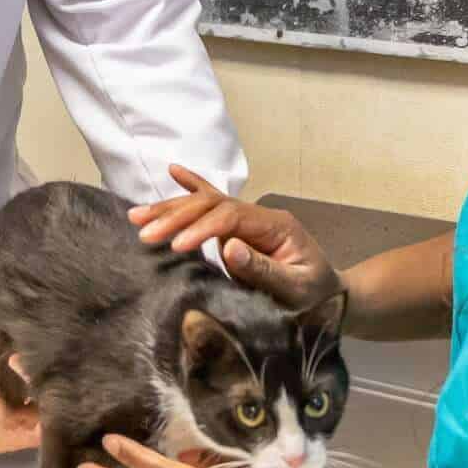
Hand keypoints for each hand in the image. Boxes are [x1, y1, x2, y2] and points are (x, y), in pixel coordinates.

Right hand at [132, 166, 340, 309]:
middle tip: (146, 233)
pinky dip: (192, 187)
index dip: (201, 228)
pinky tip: (173, 171)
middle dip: (177, 217)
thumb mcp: (296, 289)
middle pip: (213, 205)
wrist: (330, 295)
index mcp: (276, 225)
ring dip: (171, 207)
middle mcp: (259, 216)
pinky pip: (213, 203)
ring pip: (206, 203)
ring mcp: (248, 219)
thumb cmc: (316, 296)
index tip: (176, 245)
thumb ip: (264, 270)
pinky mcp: (239, 228)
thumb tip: (228, 247)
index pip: (231, 217)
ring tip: (137, 216)